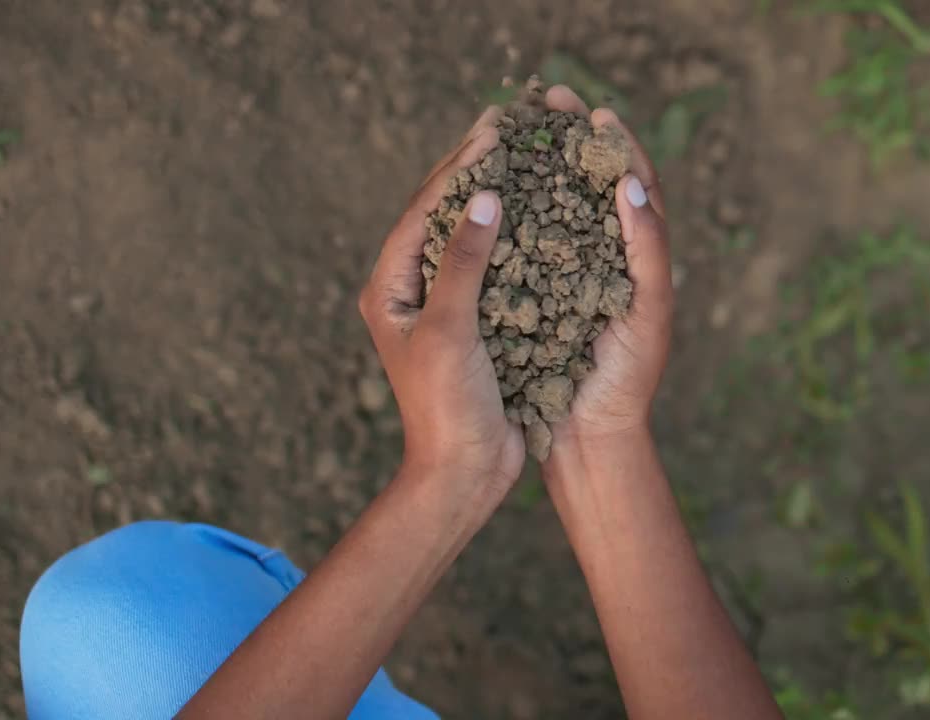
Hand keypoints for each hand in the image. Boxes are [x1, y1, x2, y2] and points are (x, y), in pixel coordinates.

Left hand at [359, 108, 524, 506]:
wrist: (463, 473)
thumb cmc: (446, 406)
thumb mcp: (450, 330)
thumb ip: (464, 263)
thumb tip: (484, 198)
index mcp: (389, 288)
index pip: (425, 210)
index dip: (459, 166)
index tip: (494, 128)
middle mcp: (410, 290)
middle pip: (442, 214)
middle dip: (472, 169)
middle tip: (503, 122)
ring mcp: (441, 306)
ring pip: (468, 235)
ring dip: (494, 195)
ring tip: (522, 154)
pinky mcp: (472, 323)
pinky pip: (492, 265)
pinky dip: (514, 234)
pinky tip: (540, 213)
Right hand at [538, 86, 674, 471]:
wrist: (589, 440)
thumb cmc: (627, 380)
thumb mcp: (648, 313)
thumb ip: (647, 250)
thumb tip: (632, 182)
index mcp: (637, 257)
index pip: (631, 184)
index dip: (614, 143)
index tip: (592, 109)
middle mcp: (602, 260)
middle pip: (586, 185)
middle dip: (567, 139)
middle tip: (546, 98)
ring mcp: (565, 277)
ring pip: (550, 209)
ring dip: (534, 166)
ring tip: (513, 129)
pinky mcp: (531, 298)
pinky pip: (518, 246)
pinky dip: (505, 213)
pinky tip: (484, 191)